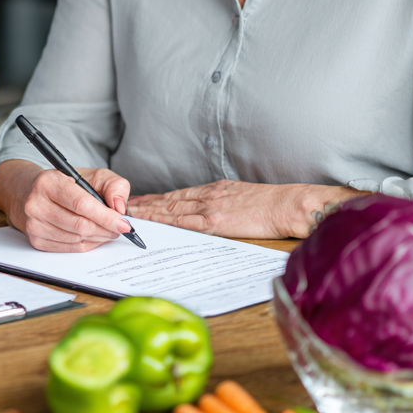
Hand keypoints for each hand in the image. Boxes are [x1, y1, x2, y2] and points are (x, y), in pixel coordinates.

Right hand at [0, 159, 131, 251]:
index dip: (106, 216)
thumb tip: (120, 208)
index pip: (81, 204)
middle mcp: (36, 204)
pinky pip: (69, 248)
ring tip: (107, 230)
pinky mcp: (36, 240)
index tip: (124, 224)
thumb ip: (113, 185)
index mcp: (49, 183)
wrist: (28, 192)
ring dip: (98, 238)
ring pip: (76, 239)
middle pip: (80, 225)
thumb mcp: (91, 175)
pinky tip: (93, 236)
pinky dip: (87, 244)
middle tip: (119, 228)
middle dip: (106, 229)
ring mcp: (34, 225)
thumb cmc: (64, 183)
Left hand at [126, 181, 359, 238]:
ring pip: (169, 207)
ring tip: (127, 212)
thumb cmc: (274, 205)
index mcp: (216, 190)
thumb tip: (218, 215)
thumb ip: (228, 205)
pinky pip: (180, 221)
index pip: (180, 195)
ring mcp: (209, 206)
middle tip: (122, 204)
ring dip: (147, 210)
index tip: (140, 200)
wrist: (290, 205)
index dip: (158, 198)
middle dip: (145, 202)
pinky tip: (148, 221)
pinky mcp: (214, 220)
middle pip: (169, 199)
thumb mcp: (245, 199)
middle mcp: (208, 195)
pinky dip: (161, 220)